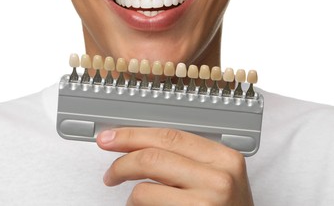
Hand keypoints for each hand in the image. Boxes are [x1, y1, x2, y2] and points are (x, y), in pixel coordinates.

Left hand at [97, 128, 252, 205]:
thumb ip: (187, 157)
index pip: (169, 136)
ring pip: (144, 188)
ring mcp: (205, 203)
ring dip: (130, 195)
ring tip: (132, 199)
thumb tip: (140, 144)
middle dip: (122, 163)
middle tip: (110, 171)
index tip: (113, 137)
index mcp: (223, 157)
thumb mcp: (216, 175)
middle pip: (152, 158)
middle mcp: (218, 178)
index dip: (134, 135)